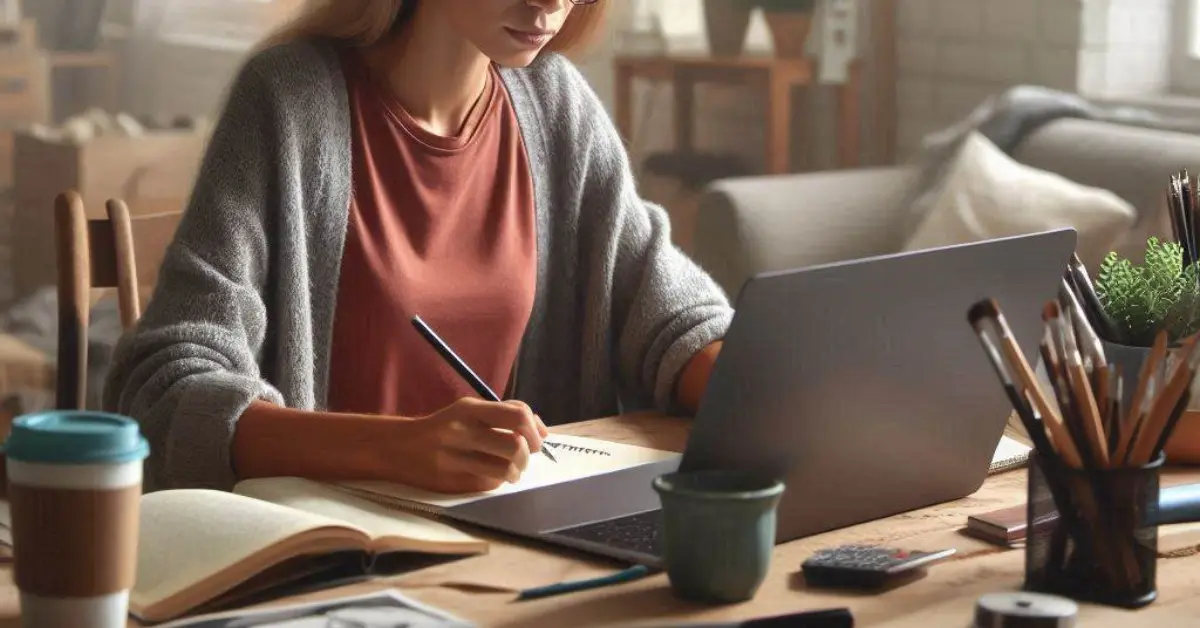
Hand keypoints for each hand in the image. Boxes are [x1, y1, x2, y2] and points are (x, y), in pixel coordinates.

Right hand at [398, 398, 549, 493]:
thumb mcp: (470, 410)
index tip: (535, 440)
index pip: (517, 414)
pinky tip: (491, 475)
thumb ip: (505, 414)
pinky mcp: (452, 481)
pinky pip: (489, 484)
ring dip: (516, 472)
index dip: (534, 430)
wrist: (400, 447)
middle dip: (527, 456)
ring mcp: (456, 458)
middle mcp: (463, 431)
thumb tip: (542, 431)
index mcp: (470, 409)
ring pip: (505, 470)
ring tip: (511, 470)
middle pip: (515, 446)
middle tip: (523, 457)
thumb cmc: (445, 427)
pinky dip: (497, 481)